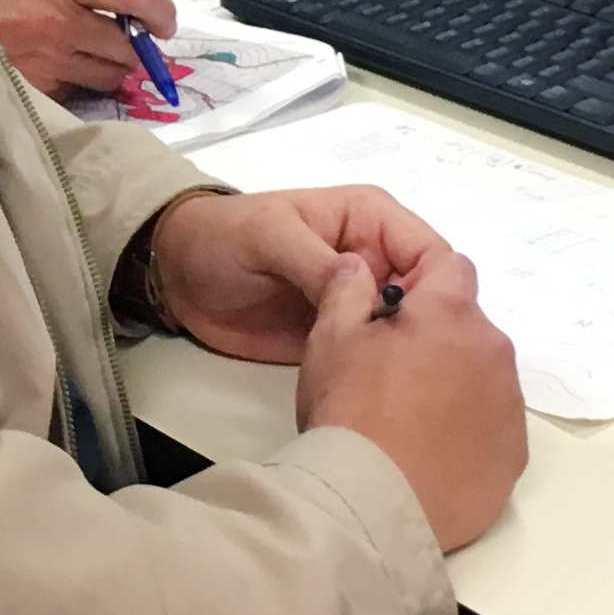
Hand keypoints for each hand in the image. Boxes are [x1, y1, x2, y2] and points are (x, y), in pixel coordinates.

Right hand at [0, 0, 177, 96]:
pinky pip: (80, 90)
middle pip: (127, 45)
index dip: (160, 11)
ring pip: (109, 74)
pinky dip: (83, 81)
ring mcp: (49, 59)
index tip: (163, 23)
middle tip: (129, 42)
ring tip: (96, 54)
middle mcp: (61, 22)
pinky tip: (68, 67)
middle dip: (135, 47)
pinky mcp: (38, 88)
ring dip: (113, 67)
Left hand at [139, 185, 460, 363]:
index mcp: (371, 219)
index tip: (425, 331)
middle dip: (428, 331)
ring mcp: (359, 301)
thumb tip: (367, 289)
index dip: (437, 290)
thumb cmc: (222, 238)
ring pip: (404, 330)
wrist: (177, 276)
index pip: (431, 252)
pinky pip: (372, 354)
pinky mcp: (339, 336)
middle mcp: (375, 259)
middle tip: (415, 371)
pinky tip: (377, 395)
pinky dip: (377, 372)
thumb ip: (316, 260)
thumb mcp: (268, 236)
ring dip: (405, 357)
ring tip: (398, 388)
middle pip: (427, 298)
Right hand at [296, 253, 526, 551]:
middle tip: (387, 367)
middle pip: (467, 324)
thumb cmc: (349, 413)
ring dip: (454, 380)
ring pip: (482, 374)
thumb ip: (349, 289)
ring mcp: (510, 407)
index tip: (387, 303)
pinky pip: (493, 424)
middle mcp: (494, 352)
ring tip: (409, 416)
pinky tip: (432, 451)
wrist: (374, 506)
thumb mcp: (331, 339)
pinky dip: (468, 428)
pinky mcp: (513, 455)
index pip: (448, 263)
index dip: (416, 274)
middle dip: (434, 334)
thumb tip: (362, 266)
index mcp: (451, 315)